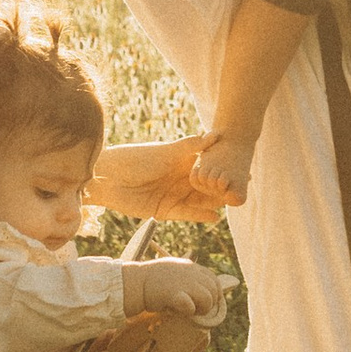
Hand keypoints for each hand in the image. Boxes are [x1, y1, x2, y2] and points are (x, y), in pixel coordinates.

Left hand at [92, 136, 229, 225]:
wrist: (108, 179)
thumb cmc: (135, 158)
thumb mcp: (167, 151)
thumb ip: (192, 145)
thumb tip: (217, 134)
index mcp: (181, 162)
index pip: (207, 167)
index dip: (223, 170)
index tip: (243, 171)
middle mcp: (180, 179)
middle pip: (206, 186)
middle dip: (222, 189)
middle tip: (241, 191)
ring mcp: (173, 195)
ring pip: (199, 201)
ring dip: (214, 203)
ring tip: (230, 205)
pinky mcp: (165, 211)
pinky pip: (187, 214)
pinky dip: (200, 216)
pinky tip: (214, 217)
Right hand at [122, 258, 230, 323]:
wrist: (134, 282)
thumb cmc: (152, 281)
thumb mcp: (173, 271)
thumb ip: (187, 277)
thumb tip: (199, 292)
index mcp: (190, 266)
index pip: (213, 280)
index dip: (213, 293)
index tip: (206, 302)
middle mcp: (190, 272)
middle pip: (214, 290)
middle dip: (208, 303)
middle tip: (196, 310)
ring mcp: (183, 282)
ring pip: (207, 299)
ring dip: (200, 309)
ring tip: (188, 312)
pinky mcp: (174, 294)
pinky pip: (190, 306)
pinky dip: (187, 311)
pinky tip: (178, 311)